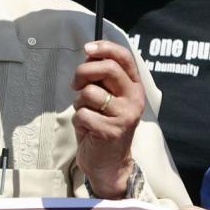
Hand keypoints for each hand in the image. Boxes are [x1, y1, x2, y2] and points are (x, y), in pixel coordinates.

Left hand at [71, 40, 145, 198]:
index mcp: (134, 87)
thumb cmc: (103, 123)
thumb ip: (101, 76)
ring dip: (79, 101)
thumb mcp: (107, 96)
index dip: (104, 47)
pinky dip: (78, 120)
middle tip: (75, 84)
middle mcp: (134, 99)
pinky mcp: (111, 131)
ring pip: (90, 92)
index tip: (87, 48)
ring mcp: (124, 115)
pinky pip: (82, 113)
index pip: (124, 57)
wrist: (109, 162)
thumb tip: (89, 53)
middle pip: (107, 69)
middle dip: (83, 72)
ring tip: (86, 112)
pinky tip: (87, 128)